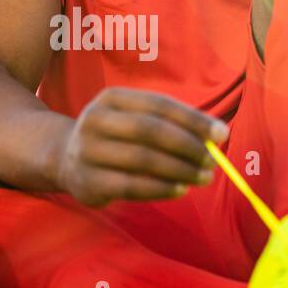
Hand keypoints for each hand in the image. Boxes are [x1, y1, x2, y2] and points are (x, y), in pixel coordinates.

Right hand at [54, 87, 227, 206]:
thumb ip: (172, 124)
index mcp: (111, 98)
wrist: (65, 159)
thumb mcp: (135, 119)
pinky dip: (161, 189)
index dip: (193, 120)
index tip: (222, 133)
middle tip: (213, 160)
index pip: (159, 105)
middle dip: (188, 146)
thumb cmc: (117, 137)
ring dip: (180, 170)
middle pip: (150, 131)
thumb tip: (218, 135)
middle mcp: (95, 120)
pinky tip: (181, 189)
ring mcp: (87, 152)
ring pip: (142, 161)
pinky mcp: (87, 182)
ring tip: (203, 177)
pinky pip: (131, 186)